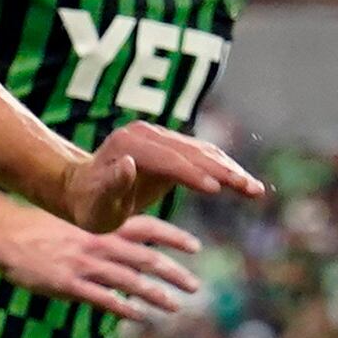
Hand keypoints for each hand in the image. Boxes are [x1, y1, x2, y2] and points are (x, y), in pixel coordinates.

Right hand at [0, 209, 208, 323]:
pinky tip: (140, 317)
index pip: (147, 228)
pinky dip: (125, 309)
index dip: (173, 236)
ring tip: (175, 307)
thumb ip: (102, 235)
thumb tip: (128, 247)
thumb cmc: (40, 229)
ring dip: (157, 295)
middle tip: (195, 286)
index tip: (196, 246)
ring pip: (131, 282)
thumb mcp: (76, 224)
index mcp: (101, 226)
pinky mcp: (69, 284)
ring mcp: (85, 264)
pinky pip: (104, 299)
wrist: (5, 234)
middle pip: (146, 258)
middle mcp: (98, 243)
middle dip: (174, 273)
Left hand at [56, 121, 264, 233]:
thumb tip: (129, 165)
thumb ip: (113, 183)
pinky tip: (242, 184)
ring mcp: (160, 137)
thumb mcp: (97, 202)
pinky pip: (202, 156)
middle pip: (193, 152)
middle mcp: (147, 134)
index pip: (170, 159)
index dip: (194, 174)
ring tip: (255, 190)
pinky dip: (224, 169)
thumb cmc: (89, 203)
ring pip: (203, 152)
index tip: (218, 190)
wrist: (82, 189)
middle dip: (224, 171)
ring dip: (231, 170)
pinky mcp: (170, 147)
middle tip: (250, 189)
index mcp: (131, 145)